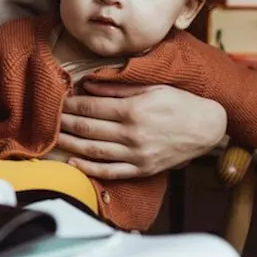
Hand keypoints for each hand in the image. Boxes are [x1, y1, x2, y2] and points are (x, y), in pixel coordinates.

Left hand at [55, 81, 227, 179]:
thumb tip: (88, 85)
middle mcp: (132, 134)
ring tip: (54, 137)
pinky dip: (89, 169)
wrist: (206, 128)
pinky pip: (110, 171)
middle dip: (66, 122)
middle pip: (88, 128)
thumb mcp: (151, 87)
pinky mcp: (141, 169)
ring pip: (93, 151)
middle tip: (50, 117)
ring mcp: (136, 154)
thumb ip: (117, 88)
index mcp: (133, 110)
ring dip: (70, 144)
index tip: (59, 101)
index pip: (91, 107)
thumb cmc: (179, 103)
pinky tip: (73, 162)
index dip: (71, 104)